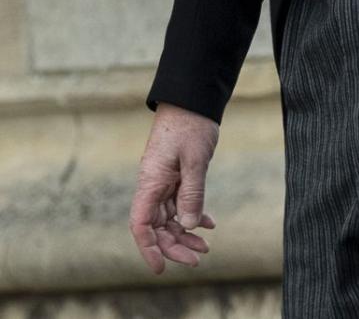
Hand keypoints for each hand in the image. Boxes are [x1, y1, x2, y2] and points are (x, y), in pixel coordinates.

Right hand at [129, 102, 219, 273]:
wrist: (193, 98)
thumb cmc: (190, 124)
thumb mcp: (195, 160)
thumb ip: (192, 194)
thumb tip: (187, 226)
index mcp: (150, 182)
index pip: (140, 224)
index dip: (148, 248)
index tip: (162, 267)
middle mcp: (153, 184)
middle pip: (156, 225)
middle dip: (174, 245)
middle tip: (198, 258)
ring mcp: (164, 180)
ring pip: (169, 217)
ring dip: (185, 232)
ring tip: (206, 246)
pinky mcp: (176, 174)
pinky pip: (180, 202)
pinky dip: (193, 214)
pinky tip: (209, 223)